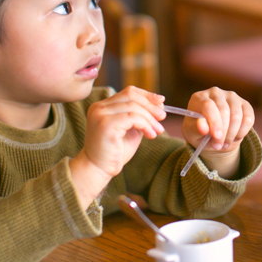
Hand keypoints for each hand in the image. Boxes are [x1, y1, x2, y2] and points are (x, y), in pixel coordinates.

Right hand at [70, 87, 165, 208]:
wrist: (99, 170)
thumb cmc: (116, 152)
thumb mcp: (132, 129)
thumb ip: (142, 116)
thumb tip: (160, 102)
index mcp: (103, 106)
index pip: (128, 92)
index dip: (147, 95)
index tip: (161, 102)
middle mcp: (99, 107)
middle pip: (131, 96)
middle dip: (151, 106)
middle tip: (163, 117)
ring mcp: (101, 115)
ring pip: (134, 107)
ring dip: (150, 118)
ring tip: (158, 131)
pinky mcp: (106, 125)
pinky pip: (132, 118)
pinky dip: (145, 124)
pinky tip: (151, 135)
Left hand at [182, 87, 254, 177]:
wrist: (213, 136)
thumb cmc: (200, 133)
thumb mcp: (193, 134)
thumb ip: (196, 129)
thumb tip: (202, 126)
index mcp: (199, 98)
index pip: (208, 106)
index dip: (214, 122)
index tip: (216, 136)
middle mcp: (215, 93)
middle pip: (224, 111)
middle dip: (223, 133)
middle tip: (218, 146)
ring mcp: (231, 96)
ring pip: (237, 116)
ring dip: (232, 134)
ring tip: (224, 143)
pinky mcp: (244, 104)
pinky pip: (248, 119)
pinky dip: (242, 132)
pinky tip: (234, 137)